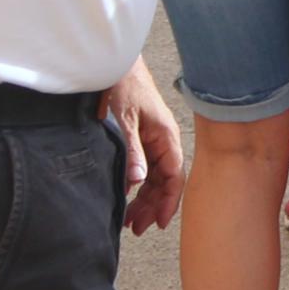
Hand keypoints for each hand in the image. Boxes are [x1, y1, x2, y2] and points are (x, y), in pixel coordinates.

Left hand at [102, 61, 186, 233]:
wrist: (114, 62)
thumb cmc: (124, 84)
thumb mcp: (125, 119)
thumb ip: (133, 151)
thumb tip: (138, 181)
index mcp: (166, 137)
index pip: (174, 177)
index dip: (169, 202)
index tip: (159, 223)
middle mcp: (163, 141)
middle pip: (164, 182)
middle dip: (152, 206)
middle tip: (134, 227)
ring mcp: (152, 140)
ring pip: (153, 177)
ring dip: (143, 198)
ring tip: (129, 219)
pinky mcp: (141, 138)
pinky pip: (144, 167)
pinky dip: (136, 184)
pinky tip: (126, 196)